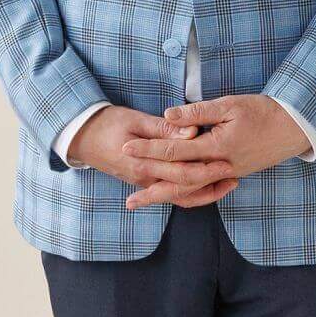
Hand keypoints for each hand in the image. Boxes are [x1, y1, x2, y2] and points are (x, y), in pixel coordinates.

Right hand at [67, 104, 238, 208]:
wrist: (81, 138)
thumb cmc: (107, 123)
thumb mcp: (134, 120)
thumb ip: (164, 128)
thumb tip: (191, 131)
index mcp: (143, 164)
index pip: (182, 172)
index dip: (207, 169)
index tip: (228, 162)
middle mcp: (145, 179)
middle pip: (185, 188)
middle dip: (212, 183)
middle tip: (234, 174)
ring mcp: (144, 183)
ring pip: (180, 197)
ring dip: (205, 193)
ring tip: (228, 184)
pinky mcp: (144, 182)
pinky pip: (171, 195)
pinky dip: (191, 194)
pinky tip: (207, 187)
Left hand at [118, 93, 310, 209]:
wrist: (295, 128)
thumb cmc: (263, 111)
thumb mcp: (230, 105)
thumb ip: (197, 113)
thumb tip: (167, 116)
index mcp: (217, 147)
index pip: (175, 150)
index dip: (148, 149)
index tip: (126, 148)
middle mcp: (220, 166)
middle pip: (178, 181)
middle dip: (150, 183)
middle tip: (126, 192)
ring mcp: (226, 174)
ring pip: (189, 191)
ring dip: (163, 196)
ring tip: (140, 201)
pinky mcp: (230, 175)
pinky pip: (202, 191)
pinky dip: (184, 195)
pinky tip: (169, 194)